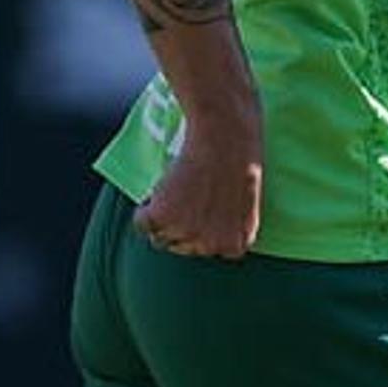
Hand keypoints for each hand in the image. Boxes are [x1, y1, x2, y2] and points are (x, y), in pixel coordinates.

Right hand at [133, 127, 262, 259]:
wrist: (224, 136)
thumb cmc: (240, 158)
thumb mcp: (245, 202)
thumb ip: (227, 224)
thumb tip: (200, 229)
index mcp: (236, 243)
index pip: (208, 250)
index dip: (201, 230)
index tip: (201, 211)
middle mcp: (211, 245)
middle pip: (182, 246)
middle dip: (181, 225)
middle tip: (185, 196)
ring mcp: (186, 232)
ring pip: (160, 237)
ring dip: (161, 219)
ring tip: (173, 191)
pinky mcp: (162, 217)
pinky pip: (142, 223)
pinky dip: (144, 209)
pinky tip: (157, 191)